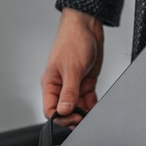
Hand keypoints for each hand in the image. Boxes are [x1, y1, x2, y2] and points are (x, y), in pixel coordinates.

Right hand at [41, 8, 103, 126]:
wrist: (87, 27)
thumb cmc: (72, 41)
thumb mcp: (71, 69)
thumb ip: (68, 92)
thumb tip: (64, 111)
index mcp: (50, 84)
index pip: (50, 110)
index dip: (61, 118)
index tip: (73, 117)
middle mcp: (61, 87)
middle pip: (65, 112)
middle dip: (74, 117)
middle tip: (83, 118)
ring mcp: (74, 86)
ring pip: (77, 108)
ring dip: (84, 113)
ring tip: (91, 114)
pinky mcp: (85, 83)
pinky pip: (88, 100)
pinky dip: (92, 105)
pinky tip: (95, 106)